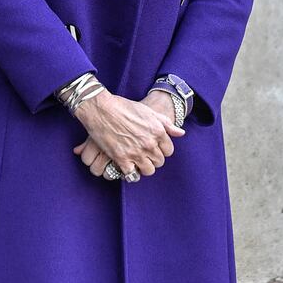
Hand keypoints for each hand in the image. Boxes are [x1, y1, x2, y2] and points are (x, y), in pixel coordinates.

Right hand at [71, 88, 185, 178]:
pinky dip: (131, 174)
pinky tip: (127, 168)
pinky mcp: (122, 159)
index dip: (161, 150)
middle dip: (153, 159)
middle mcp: (149, 144)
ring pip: (148, 170)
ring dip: (143, 168)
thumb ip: (166, 124)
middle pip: (159, 162)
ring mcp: (136, 152)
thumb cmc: (124, 107)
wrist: (101, 109)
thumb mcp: (149, 112)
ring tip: (137, 162)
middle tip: (144, 155)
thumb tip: (181, 133)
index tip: (153, 148)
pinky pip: (132, 175)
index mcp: (158, 131)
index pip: (168, 151)